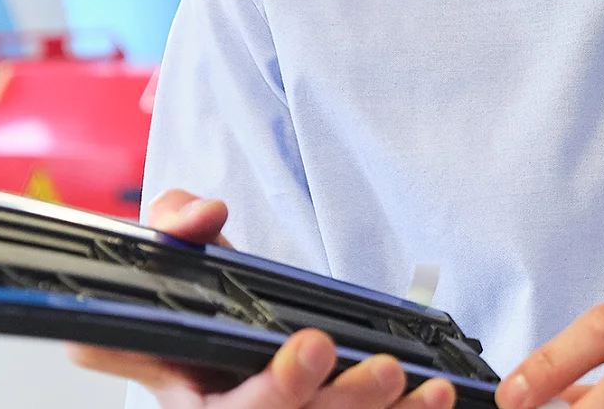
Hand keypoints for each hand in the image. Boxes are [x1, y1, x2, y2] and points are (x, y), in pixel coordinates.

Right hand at [67, 189, 455, 408]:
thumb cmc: (189, 290)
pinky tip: (436, 396)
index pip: (229, 407)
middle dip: (343, 401)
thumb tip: (206, 214)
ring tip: (430, 388)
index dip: (278, 386)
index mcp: (191, 390)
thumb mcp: (167, 250)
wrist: (208, 323)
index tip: (315, 343)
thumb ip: (175, 224)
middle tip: (386, 369)